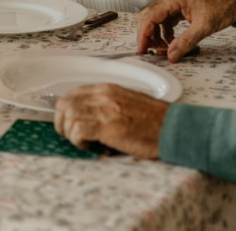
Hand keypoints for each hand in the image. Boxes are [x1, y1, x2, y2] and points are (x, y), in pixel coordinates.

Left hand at [54, 84, 168, 158]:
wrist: (174, 129)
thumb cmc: (155, 122)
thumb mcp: (127, 104)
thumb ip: (106, 105)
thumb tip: (87, 117)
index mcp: (107, 89)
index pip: (72, 94)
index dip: (64, 110)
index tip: (67, 122)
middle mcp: (103, 95)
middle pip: (64, 103)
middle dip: (61, 121)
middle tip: (69, 135)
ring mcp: (104, 109)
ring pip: (69, 116)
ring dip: (70, 133)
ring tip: (83, 142)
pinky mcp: (108, 125)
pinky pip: (78, 130)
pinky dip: (78, 140)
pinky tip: (89, 146)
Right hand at [136, 0, 235, 62]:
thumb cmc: (223, 3)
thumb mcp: (205, 26)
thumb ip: (187, 41)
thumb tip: (172, 54)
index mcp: (173, 0)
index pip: (149, 18)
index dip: (143, 35)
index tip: (142, 49)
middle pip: (148, 17)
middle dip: (147, 35)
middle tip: (150, 50)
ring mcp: (174, 3)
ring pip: (155, 19)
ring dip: (155, 34)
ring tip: (163, 48)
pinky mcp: (180, 7)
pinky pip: (165, 19)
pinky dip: (164, 31)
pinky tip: (172, 40)